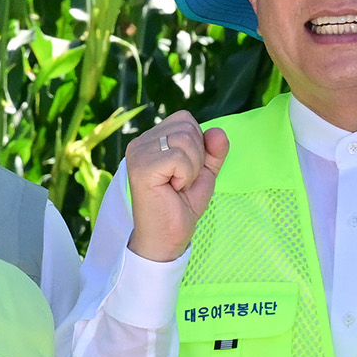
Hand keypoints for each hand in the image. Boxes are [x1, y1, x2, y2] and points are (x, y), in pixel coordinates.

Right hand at [124, 114, 227, 263]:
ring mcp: (138, 153)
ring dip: (192, 168)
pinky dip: (185, 176)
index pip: (185, 119)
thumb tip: (218, 131)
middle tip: (181, 182)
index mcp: (152, 139)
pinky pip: (179, 158)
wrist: (168, 238)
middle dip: (197, 157)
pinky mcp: (141, 167)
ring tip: (177, 186)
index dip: (198, 145)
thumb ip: (213, 150)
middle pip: (187, 127)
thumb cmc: (181, 206)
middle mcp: (141, 142)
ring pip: (185, 140)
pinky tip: (172, 189)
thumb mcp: (204, 172)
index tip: (185, 171)